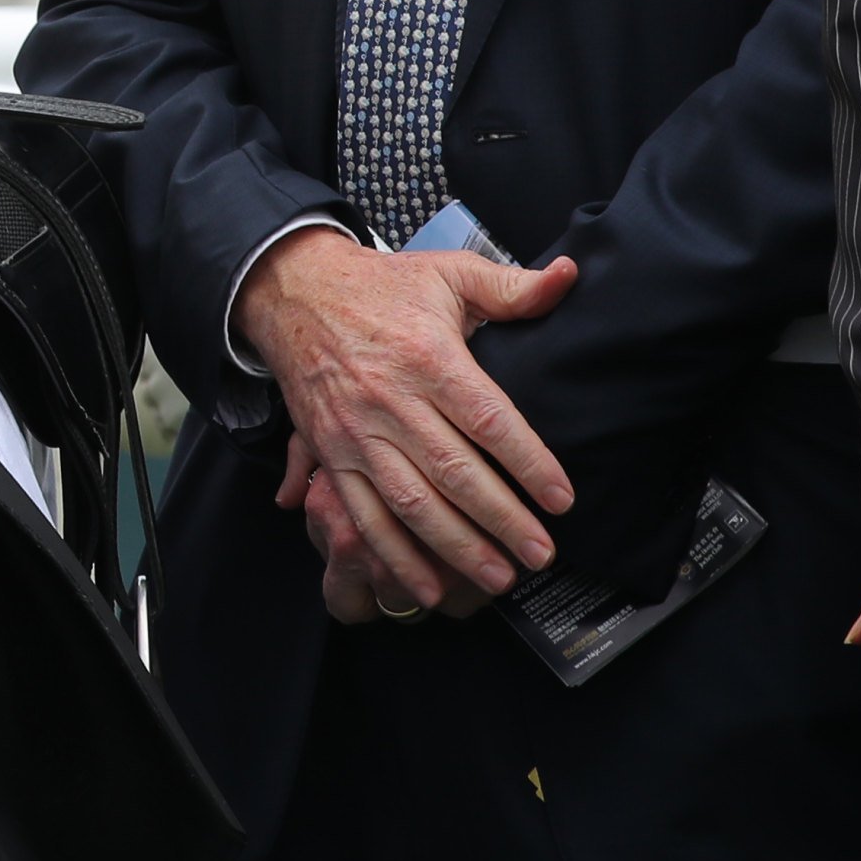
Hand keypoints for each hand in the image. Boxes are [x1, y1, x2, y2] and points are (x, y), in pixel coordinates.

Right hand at [240, 228, 578, 617]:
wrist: (292, 291)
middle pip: (454, 471)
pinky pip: (361, 513)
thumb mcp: (446, 274)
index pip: (487, 418)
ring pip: (409, 501)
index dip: (528, 462)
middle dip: (502, 519)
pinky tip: (425, 586)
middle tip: (541, 554)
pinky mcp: (330, 452)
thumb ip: (511, 286)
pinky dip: (392, 554)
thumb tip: (569, 278)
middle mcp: (390, 399)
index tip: (562, 498)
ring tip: (498, 576)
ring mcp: (356, 432)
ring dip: (454, 546)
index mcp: (427, 356)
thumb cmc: (380, 286)